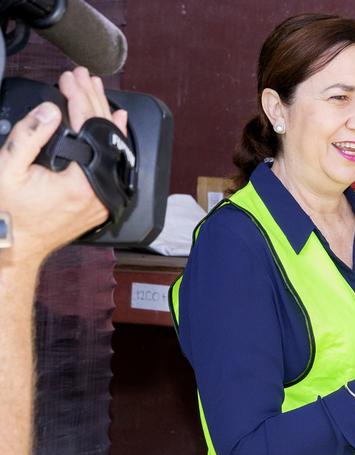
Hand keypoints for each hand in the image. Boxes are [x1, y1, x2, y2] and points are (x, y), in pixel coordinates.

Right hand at [0, 67, 126, 264]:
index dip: (77, 97)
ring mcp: (104, 198)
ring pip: (111, 149)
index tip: (69, 78)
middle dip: (92, 100)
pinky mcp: (102, 201)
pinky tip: (114, 123)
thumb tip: (51, 110)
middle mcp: (100, 191)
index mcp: (81, 183)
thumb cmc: (8, 213)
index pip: (87, 127)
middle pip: (103, 135)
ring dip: (103, 116)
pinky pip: (112, 165)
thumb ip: (29, 137)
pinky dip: (111, 141)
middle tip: (83, 77)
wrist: (15, 248)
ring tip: (98, 90)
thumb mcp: (7, 170)